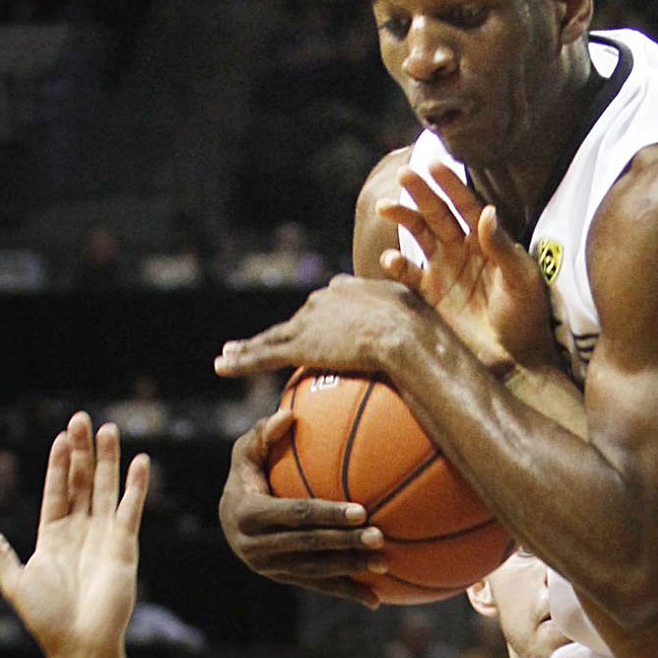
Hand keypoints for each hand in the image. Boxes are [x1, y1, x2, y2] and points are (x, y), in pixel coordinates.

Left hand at [0, 413, 147, 657]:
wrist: (80, 644)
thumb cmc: (45, 619)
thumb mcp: (14, 582)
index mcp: (53, 537)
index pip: (56, 491)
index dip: (58, 465)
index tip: (60, 437)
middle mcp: (80, 531)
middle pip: (82, 482)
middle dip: (82, 451)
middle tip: (82, 419)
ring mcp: (103, 536)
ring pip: (106, 488)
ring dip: (108, 460)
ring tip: (109, 429)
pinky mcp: (124, 545)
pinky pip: (131, 509)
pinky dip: (136, 486)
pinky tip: (140, 462)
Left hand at [215, 275, 423, 378]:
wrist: (405, 332)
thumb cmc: (424, 329)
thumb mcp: (422, 318)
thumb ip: (418, 323)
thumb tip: (438, 344)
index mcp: (351, 290)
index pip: (329, 301)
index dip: (322, 314)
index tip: (316, 321)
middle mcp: (324, 300)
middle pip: (298, 318)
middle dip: (284, 331)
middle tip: (267, 343)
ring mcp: (309, 322)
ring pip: (272, 337)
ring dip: (247, 347)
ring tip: (227, 353)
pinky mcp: (300, 345)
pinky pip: (263, 355)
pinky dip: (240, 361)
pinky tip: (220, 367)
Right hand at [218, 410, 386, 606]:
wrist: (228, 521)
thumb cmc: (246, 475)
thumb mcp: (245, 453)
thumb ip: (262, 433)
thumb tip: (287, 415)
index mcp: (248, 514)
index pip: (295, 514)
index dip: (328, 514)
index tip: (361, 510)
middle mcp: (255, 546)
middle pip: (309, 545)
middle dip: (345, 542)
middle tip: (380, 537)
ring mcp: (268, 568)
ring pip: (315, 571)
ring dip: (351, 569)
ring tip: (385, 563)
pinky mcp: (282, 580)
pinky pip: (317, 586)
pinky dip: (346, 592)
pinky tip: (376, 599)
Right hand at [376, 161, 556, 373]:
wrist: (515, 359)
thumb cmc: (527, 315)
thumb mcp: (522, 279)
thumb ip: (502, 246)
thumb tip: (486, 211)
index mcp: (486, 240)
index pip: (466, 204)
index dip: (450, 184)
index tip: (435, 164)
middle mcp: (462, 249)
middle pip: (437, 213)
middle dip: (420, 193)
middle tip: (404, 174)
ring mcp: (444, 270)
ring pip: (418, 235)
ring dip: (403, 219)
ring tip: (387, 206)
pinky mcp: (430, 295)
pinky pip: (409, 275)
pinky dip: (397, 265)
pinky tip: (391, 258)